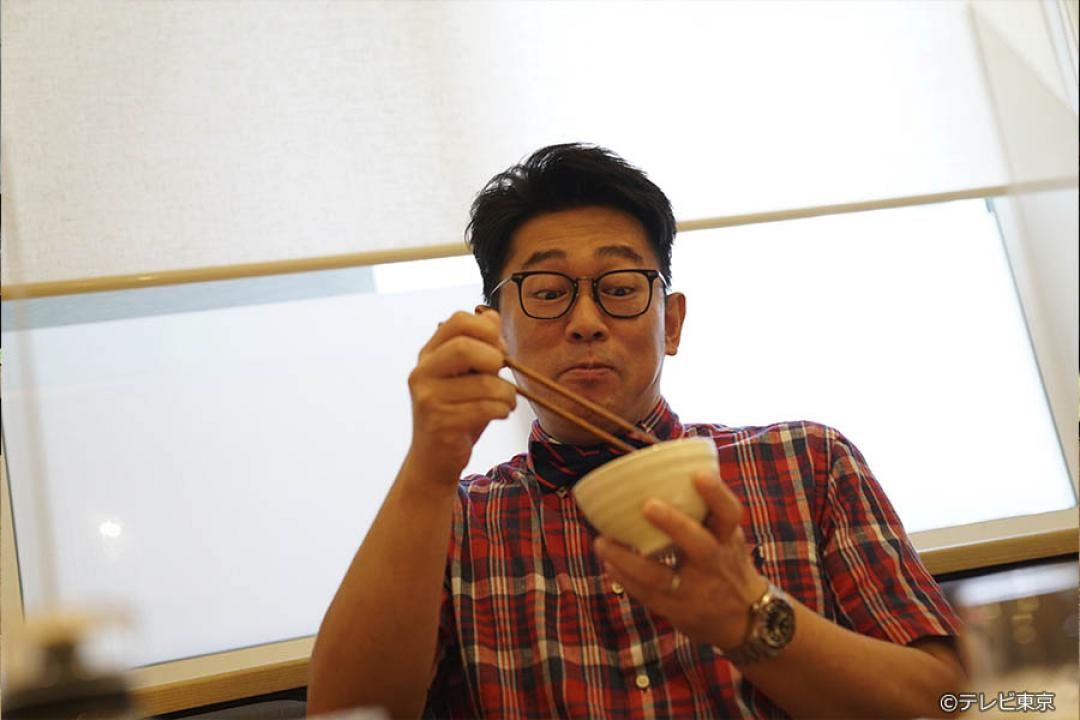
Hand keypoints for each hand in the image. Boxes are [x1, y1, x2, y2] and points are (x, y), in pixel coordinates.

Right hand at [405, 309, 516, 483]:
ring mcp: (428, 399)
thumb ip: (480, 346)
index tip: (499, 347)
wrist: (434, 459)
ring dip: (507, 393)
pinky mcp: (440, 424)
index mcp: (429, 354)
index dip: (487, 329)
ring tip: (506, 401)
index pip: (458, 320)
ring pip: (484, 383)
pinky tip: (499, 414)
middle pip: (464, 347)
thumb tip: (494, 319)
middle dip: (494, 359)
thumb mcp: (467, 375)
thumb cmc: (457, 412)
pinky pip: (486, 408)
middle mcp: (422, 372)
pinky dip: (502, 410)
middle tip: (501, 373)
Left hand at [594, 472, 767, 649]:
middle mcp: (714, 564)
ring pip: (661, 577)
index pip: (730, 514)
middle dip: (675, 524)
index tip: (700, 474)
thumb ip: (705, 510)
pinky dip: (625, 578)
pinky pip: (646, 594)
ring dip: (628, 559)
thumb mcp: (727, 536)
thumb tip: (673, 466)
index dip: (717, 494)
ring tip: (602, 542)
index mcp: (727, 539)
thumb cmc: (727, 564)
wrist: (745, 619)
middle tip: (648, 504)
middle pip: (699, 544)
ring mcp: (695, 591)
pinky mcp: (676, 610)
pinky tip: (608, 562)